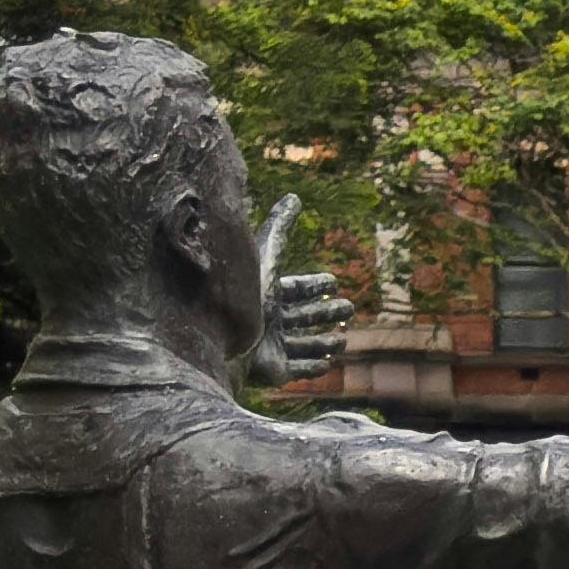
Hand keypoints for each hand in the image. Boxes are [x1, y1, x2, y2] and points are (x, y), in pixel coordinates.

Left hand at [252, 195, 347, 388]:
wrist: (220, 340)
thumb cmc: (241, 295)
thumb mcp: (265, 257)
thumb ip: (280, 228)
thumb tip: (293, 197)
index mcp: (268, 294)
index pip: (297, 288)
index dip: (315, 284)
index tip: (333, 281)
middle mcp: (271, 320)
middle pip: (304, 314)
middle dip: (326, 311)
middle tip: (348, 308)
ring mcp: (272, 346)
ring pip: (305, 343)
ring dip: (324, 342)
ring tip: (343, 341)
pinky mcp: (275, 370)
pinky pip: (299, 369)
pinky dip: (314, 368)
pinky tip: (327, 365)